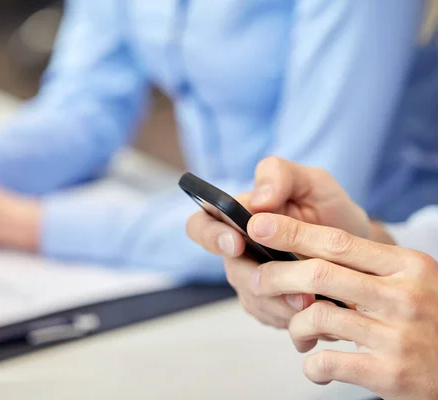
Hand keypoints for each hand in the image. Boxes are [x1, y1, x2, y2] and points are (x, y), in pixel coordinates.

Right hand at [186, 156, 368, 327]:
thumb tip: (260, 199)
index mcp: (237, 215)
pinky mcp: (268, 305)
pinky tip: (317, 309)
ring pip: (252, 298)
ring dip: (282, 302)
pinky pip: (270, 316)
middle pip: (231, 270)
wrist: (359, 249)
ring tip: (314, 300)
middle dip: (259, 280)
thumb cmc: (329, 210)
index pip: (200, 225)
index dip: (211, 236)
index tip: (236, 243)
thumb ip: (280, 176)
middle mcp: (237, 251)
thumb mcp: (312, 181)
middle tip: (292, 286)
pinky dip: (293, 316)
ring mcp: (251, 280)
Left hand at [247, 213, 437, 398]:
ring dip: (294, 325)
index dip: (292, 231)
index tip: (257, 225)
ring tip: (299, 334)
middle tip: (256, 280)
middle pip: (319, 273)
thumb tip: (302, 251)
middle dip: (275, 274)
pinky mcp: (390, 373)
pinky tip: (315, 364)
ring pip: (317, 316)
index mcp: (408, 266)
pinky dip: (311, 364)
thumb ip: (368, 267)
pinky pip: (328, 362)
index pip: (338, 241)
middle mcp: (404, 296)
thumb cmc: (430, 319)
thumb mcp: (412, 280)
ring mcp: (398, 336)